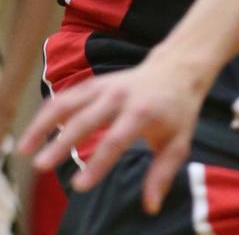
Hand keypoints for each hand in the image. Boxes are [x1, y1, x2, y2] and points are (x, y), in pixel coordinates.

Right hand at [19, 56, 204, 214]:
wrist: (178, 68)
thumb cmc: (178, 110)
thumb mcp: (179, 141)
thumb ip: (162, 172)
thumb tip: (151, 206)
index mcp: (143, 112)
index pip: (116, 140)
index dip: (97, 164)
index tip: (79, 187)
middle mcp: (120, 96)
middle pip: (86, 120)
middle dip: (62, 143)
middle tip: (41, 167)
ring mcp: (105, 87)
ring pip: (68, 103)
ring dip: (44, 125)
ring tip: (24, 149)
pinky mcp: (95, 83)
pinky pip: (67, 97)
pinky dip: (47, 114)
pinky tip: (33, 134)